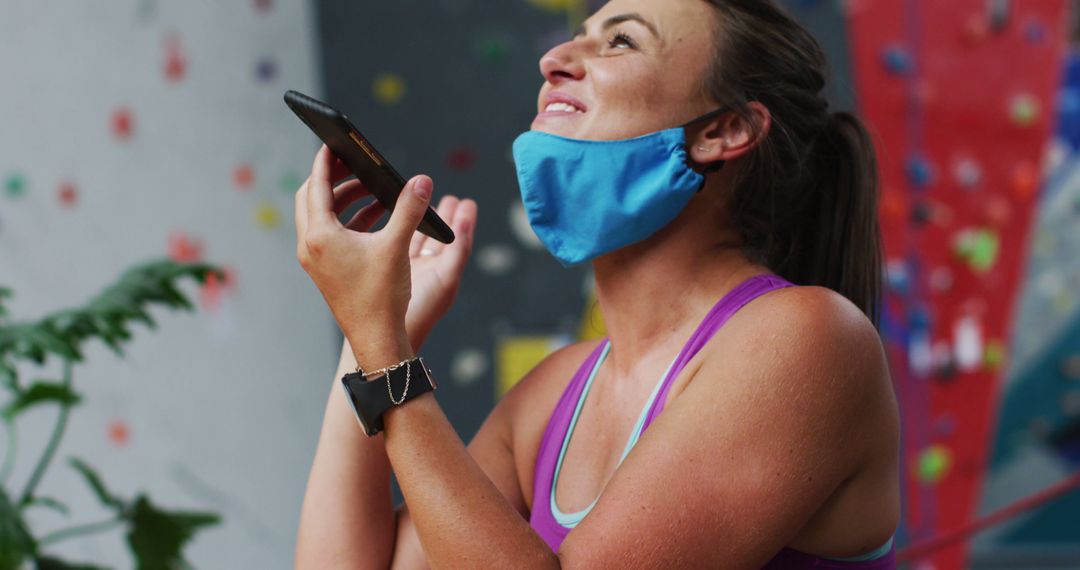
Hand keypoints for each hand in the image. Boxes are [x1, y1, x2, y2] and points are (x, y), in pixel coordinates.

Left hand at [295, 145, 475, 365]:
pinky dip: (345, 219)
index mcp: (321, 236)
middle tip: (353, 164)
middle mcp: (311, 246)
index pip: (315, 185)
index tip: (332, 141)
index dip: (324, 161)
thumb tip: (422, 180)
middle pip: (311, 198)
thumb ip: (409, 209)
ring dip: (341, 199)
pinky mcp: (324, 271)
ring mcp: (315, 260)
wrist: (376, 338)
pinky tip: (373, 218)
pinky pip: (328, 234)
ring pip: (319, 217)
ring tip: (370, 190)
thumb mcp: (398, 246)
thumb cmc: (382, 295)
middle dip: (332, 178)